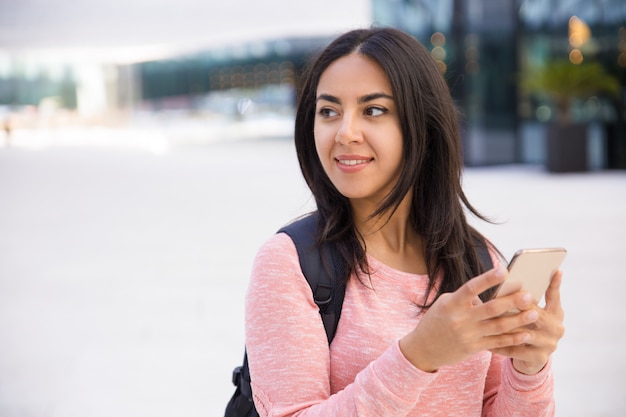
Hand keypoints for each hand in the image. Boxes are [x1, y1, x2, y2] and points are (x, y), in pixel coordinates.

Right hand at [399, 267, 539, 372]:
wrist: (424, 348)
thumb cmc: (437, 320)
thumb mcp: (446, 304)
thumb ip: (466, 298)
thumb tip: (493, 291)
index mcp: (451, 303)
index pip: (471, 288)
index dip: (488, 279)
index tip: (504, 270)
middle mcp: (460, 319)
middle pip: (491, 308)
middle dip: (511, 302)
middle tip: (530, 295)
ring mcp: (468, 335)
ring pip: (498, 326)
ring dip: (518, 320)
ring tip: (534, 313)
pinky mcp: (473, 348)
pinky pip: (497, 343)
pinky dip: (513, 338)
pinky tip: (526, 334)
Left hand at [490, 270, 564, 374]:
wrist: (530, 358)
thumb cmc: (526, 327)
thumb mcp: (530, 313)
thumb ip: (523, 300)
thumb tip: (504, 278)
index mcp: (555, 313)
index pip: (554, 296)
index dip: (555, 283)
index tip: (555, 269)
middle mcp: (556, 328)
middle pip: (536, 314)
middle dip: (519, 305)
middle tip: (504, 297)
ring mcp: (549, 344)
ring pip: (523, 333)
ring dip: (505, 326)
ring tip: (487, 320)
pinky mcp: (539, 358)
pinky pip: (515, 350)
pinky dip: (500, 345)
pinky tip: (485, 341)